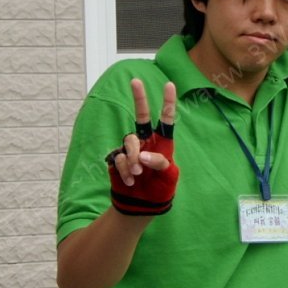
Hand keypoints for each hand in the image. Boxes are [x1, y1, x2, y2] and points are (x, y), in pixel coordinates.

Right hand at [106, 79, 178, 215]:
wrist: (141, 205)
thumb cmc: (160, 189)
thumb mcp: (169, 177)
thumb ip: (160, 162)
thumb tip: (142, 155)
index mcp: (163, 144)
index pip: (166, 120)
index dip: (168, 103)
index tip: (169, 85)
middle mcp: (146, 143)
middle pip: (141, 117)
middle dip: (139, 98)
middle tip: (136, 81)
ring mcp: (131, 150)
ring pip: (130, 141)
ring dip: (134, 157)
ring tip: (139, 173)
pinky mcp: (118, 159)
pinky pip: (119, 158)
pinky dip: (125, 169)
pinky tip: (130, 180)